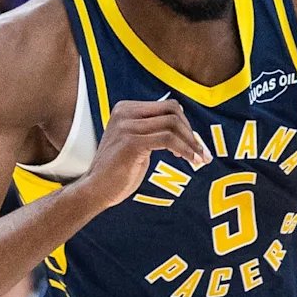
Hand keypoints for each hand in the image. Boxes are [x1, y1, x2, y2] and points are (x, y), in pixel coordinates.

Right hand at [74, 99, 211, 208]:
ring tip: (198, 158)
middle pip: (172, 111)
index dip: (185, 123)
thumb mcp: (136, 143)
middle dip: (190, 131)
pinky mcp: (131, 142)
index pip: (167, 106)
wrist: (96, 190)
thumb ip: (153, 131)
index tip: (192, 142)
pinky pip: (168, 140)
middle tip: (200, 151)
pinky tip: (190, 160)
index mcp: (126, 109)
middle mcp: (125, 113)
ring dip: (191, 142)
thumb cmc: (117, 170)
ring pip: (172, 124)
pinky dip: (185, 149)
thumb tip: (184, 128)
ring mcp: (127, 126)